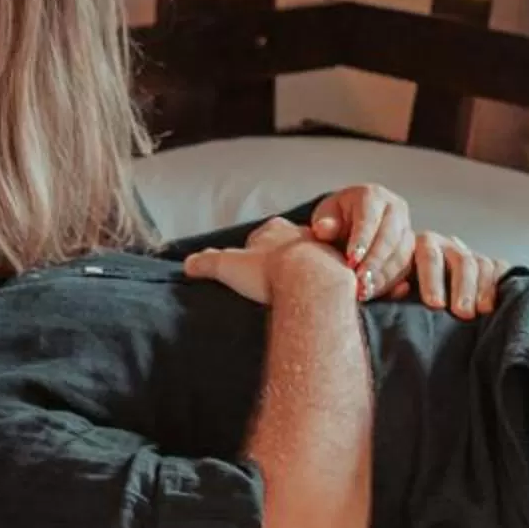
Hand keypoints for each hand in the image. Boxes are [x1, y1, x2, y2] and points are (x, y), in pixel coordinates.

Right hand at [184, 225, 340, 305]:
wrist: (312, 282)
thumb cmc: (270, 272)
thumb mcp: (228, 266)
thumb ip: (207, 263)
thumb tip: (187, 263)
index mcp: (275, 230)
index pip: (261, 236)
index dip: (254, 250)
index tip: (250, 265)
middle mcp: (301, 234)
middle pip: (289, 243)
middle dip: (282, 256)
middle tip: (275, 277)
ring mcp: (324, 250)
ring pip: (313, 256)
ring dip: (306, 268)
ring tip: (299, 288)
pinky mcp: (341, 269)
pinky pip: (332, 274)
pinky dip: (325, 283)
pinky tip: (320, 297)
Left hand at [281, 184, 413, 302]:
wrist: (350, 224)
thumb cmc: (335, 219)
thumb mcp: (325, 216)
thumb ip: (324, 222)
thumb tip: (323, 229)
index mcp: (373, 195)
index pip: (369, 218)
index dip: (361, 240)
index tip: (350, 261)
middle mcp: (395, 208)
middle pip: (389, 238)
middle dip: (374, 263)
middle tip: (358, 282)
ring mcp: (407, 228)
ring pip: (401, 255)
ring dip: (382, 276)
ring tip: (363, 291)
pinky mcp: (413, 249)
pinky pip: (406, 268)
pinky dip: (390, 283)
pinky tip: (374, 292)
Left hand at [385, 230, 508, 316]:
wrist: (430, 305)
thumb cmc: (408, 301)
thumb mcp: (395, 293)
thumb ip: (392, 290)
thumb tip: (400, 287)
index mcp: (419, 249)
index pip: (428, 255)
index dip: (432, 279)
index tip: (435, 304)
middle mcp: (447, 248)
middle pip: (459, 259)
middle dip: (462, 286)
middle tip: (461, 312)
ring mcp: (470, 255)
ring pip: (480, 264)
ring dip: (480, 289)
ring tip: (480, 312)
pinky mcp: (492, 266)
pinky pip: (499, 269)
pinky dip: (497, 285)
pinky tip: (492, 305)